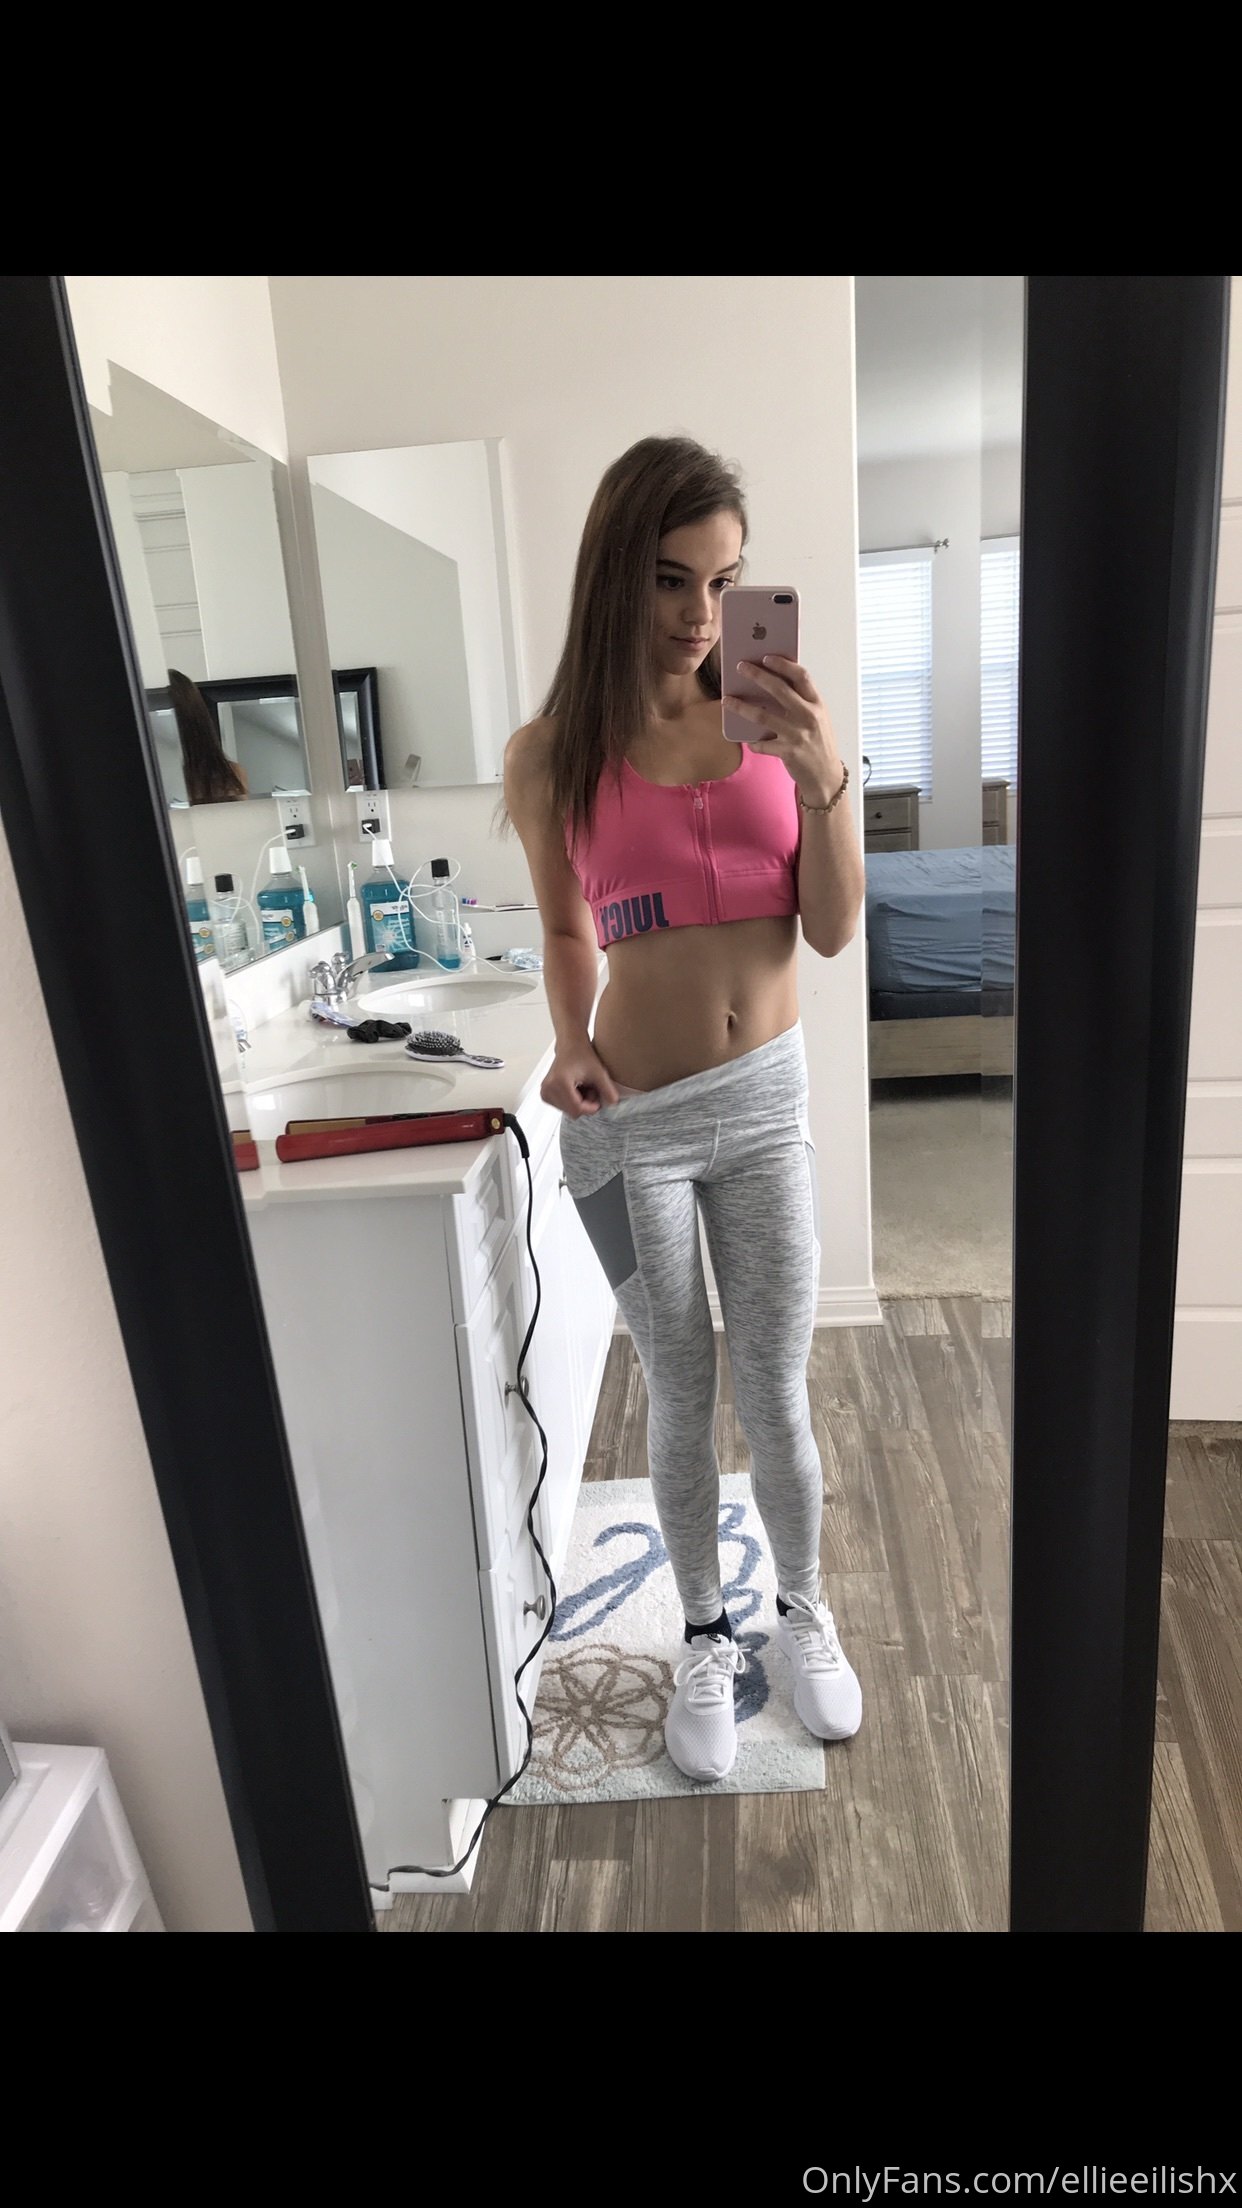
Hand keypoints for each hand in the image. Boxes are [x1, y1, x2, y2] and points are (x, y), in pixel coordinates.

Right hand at [541, 1040, 620, 1116]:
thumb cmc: (583, 1054)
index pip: (576, 1109)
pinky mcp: (544, 1093)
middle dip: (585, 1105)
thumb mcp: (599, 1073)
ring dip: (579, 1103)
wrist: (570, 1044)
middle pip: (572, 1112)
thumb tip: (612, 1105)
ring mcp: (544, 1092)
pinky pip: (562, 1106)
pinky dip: (572, 1101)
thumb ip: (608, 1090)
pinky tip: (576, 1089)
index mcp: (559, 1083)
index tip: (598, 1100)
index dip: (591, 1108)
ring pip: (568, 1110)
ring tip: (584, 1087)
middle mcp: (548, 1088)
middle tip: (591, 1089)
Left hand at [724, 655, 843, 806]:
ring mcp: (798, 734)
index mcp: (817, 704)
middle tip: (741, 667)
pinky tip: (747, 740)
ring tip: (727, 700)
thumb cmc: (818, 743)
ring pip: (763, 716)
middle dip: (757, 675)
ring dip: (741, 707)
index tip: (766, 657)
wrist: (826, 776)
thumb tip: (771, 684)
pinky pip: (762, 744)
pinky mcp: (788, 752)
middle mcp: (809, 716)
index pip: (801, 676)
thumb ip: (801, 702)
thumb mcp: (817, 718)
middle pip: (779, 690)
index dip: (783, 664)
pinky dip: (753, 742)